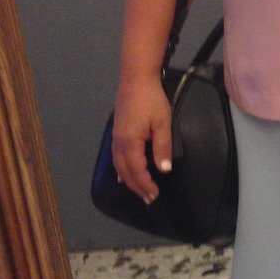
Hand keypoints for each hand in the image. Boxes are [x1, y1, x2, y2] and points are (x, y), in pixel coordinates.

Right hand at [111, 74, 172, 204]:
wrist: (136, 79)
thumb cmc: (152, 100)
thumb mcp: (163, 123)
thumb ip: (162, 147)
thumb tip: (164, 169)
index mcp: (130, 142)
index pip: (137, 170)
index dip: (145, 184)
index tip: (154, 195)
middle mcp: (119, 143)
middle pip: (126, 171)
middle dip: (137, 186)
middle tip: (148, 199)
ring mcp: (115, 137)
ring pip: (119, 165)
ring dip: (129, 180)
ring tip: (138, 190)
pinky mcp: (116, 132)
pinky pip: (116, 156)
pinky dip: (120, 169)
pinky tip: (123, 174)